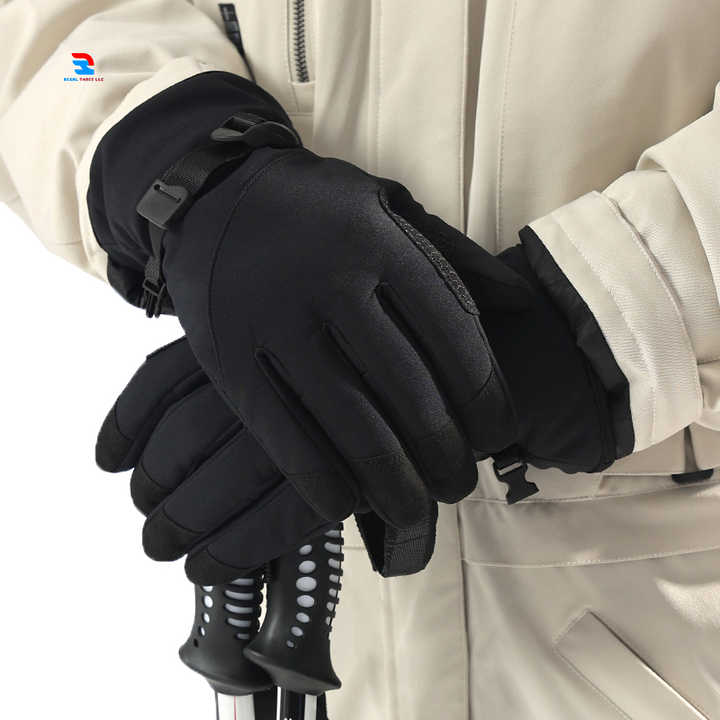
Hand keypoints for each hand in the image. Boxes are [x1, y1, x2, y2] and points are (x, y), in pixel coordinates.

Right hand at [90, 73, 517, 534]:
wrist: (213, 197)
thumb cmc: (318, 208)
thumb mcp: (391, 204)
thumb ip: (456, 255)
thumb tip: (524, 303)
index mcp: (380, 244)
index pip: (453, 335)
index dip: (485, 397)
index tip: (499, 436)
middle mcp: (330, 284)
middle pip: (407, 390)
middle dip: (444, 453)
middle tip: (460, 485)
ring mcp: (275, 324)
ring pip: (350, 424)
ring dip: (392, 482)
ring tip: (418, 511)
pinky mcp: (229, 361)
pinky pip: (283, 437)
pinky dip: (321, 480)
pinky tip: (349, 503)